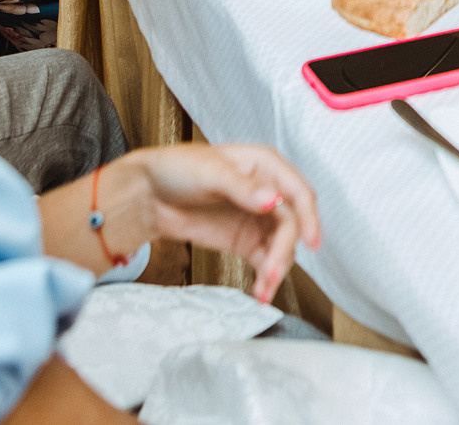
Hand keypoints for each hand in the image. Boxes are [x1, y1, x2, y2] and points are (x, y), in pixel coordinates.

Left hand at [118, 144, 320, 302]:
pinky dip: (266, 277)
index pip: (299, 193)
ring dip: (276, 269)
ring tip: (262, 291)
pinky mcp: (247, 241)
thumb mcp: (209, 171)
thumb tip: (273, 201)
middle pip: (291, 225)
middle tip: (270, 275)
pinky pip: (266, 261)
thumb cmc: (177, 169)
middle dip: (284, 252)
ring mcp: (259, 219)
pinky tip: (259, 291)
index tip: (311, 243)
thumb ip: (243, 187)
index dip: (309, 217)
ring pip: (282, 247)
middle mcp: (269, 192)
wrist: (147, 195)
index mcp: (266, 166)